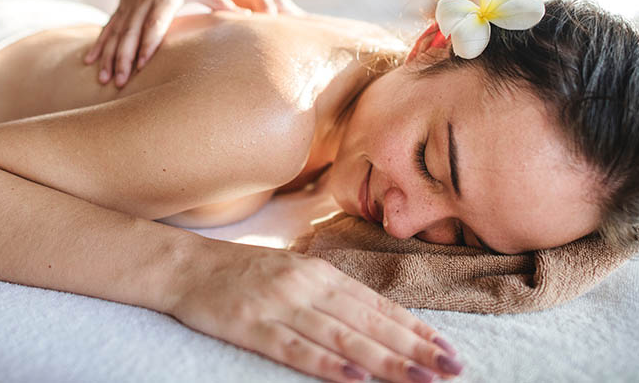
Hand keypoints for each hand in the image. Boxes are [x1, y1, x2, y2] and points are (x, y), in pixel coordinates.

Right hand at [84, 0, 236, 86]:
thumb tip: (246, 16)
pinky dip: (98, 45)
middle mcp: (143, 2)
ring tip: (103, 79)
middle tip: (118, 82)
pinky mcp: (120, 7)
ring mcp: (128, 5)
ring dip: (109, 57)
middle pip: (131, 34)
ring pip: (116, 34)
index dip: (148, 43)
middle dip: (123, 59)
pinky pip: (107, 28)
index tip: (142, 64)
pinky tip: (89, 61)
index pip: (154, 23)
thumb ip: (219, 1)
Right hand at [168, 242, 462, 381]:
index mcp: (320, 272)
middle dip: (415, 349)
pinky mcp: (253, 327)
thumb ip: (331, 294)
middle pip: (370, 323)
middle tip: (453, 370)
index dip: (416, 329)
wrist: (185, 267)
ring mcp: (280, 305)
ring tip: (421, 379)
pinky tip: (356, 378)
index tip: (449, 350)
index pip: (378, 305)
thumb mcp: (294, 273)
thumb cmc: (243, 273)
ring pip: (343, 337)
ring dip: (385, 361)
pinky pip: (296, 349)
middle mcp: (307, 285)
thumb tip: (376, 321)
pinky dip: (328, 364)